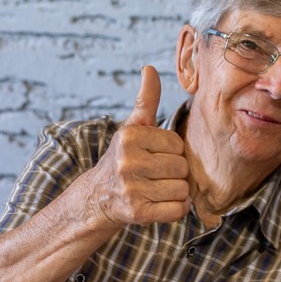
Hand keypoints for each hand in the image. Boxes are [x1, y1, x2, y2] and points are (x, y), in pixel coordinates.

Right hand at [83, 66, 190, 226]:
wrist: (98, 197)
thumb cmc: (123, 158)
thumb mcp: (132, 128)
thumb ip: (146, 100)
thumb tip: (149, 68)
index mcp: (129, 137)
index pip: (178, 145)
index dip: (171, 153)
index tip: (154, 156)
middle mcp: (127, 162)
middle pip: (182, 168)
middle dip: (175, 173)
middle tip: (155, 175)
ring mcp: (131, 189)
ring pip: (182, 190)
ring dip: (175, 192)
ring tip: (156, 189)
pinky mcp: (137, 213)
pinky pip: (178, 211)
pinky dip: (174, 210)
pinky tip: (159, 204)